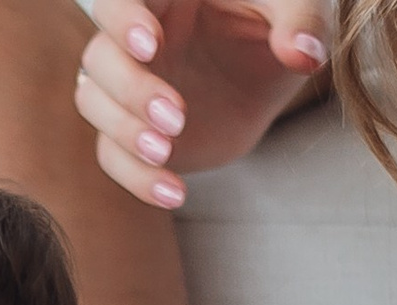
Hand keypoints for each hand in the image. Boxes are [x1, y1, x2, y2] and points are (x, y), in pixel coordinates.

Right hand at [76, 0, 329, 207]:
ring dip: (124, 132)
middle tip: (176, 116)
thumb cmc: (282, 19)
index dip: (123, 21)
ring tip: (166, 151)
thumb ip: (303, 23)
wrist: (275, 68)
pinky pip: (114, 155)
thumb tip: (303, 54)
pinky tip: (174, 193)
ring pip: (93, 104)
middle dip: (130, 90)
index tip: (151, 46)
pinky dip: (136, 179)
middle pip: (99, 59)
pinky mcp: (137, 131)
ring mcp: (130, 86)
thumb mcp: (302, 7)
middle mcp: (135, 39)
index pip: (119, 1)